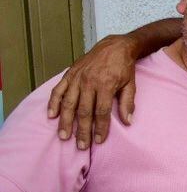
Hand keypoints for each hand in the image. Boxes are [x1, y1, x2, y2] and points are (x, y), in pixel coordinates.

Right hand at [47, 34, 140, 148]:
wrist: (115, 46)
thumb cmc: (124, 67)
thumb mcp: (131, 84)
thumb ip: (127, 103)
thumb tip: (128, 122)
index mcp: (106, 85)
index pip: (101, 111)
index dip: (100, 127)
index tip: (99, 140)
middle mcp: (89, 82)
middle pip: (83, 111)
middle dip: (82, 130)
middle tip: (81, 145)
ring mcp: (77, 78)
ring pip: (68, 103)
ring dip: (65, 121)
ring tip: (64, 136)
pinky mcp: (69, 74)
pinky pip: (58, 90)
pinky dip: (53, 102)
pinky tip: (51, 115)